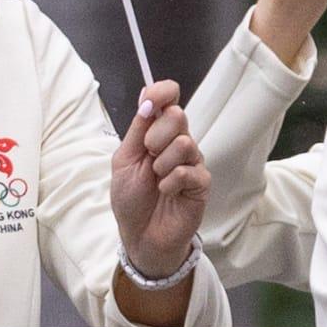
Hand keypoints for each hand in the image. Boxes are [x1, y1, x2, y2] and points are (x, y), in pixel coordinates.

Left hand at [111, 80, 208, 279]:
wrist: (139, 234)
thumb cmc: (131, 198)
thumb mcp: (124, 160)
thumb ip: (137, 131)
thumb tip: (147, 102)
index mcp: (157, 133)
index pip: (168, 100)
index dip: (162, 92)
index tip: (152, 97)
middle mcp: (178, 143)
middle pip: (178, 116)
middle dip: (155, 135)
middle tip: (148, 156)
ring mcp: (193, 162)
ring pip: (185, 142)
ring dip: (162, 163)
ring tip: (156, 179)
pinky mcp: (202, 183)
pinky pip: (189, 170)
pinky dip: (170, 182)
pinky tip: (166, 192)